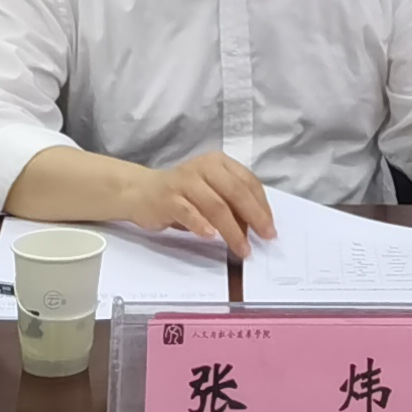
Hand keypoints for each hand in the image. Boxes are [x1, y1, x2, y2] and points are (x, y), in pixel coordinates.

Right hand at [129, 151, 274, 257]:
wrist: (141, 192)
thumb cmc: (182, 195)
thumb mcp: (210, 192)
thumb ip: (231, 203)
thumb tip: (256, 226)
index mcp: (218, 162)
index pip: (248, 181)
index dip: (262, 205)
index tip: (270, 227)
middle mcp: (203, 167)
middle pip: (236, 192)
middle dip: (254, 217)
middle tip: (266, 237)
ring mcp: (184, 182)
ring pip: (216, 206)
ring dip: (233, 230)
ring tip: (242, 249)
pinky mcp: (168, 198)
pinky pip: (189, 213)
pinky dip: (202, 225)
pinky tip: (211, 237)